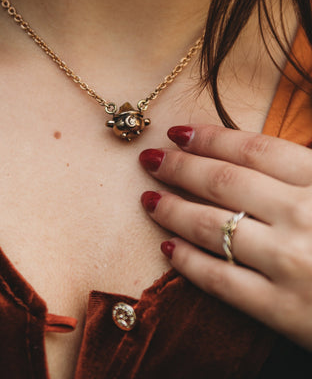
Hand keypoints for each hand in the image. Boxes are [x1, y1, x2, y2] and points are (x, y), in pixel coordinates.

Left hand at [139, 125, 311, 349]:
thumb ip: (307, 167)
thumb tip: (262, 150)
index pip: (254, 150)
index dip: (210, 138)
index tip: (178, 133)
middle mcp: (304, 216)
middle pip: (224, 182)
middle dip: (180, 167)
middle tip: (151, 160)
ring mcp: (291, 264)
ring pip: (214, 227)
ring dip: (173, 210)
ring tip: (149, 199)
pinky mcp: (284, 312)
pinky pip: (222, 281)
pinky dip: (188, 262)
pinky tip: (166, 247)